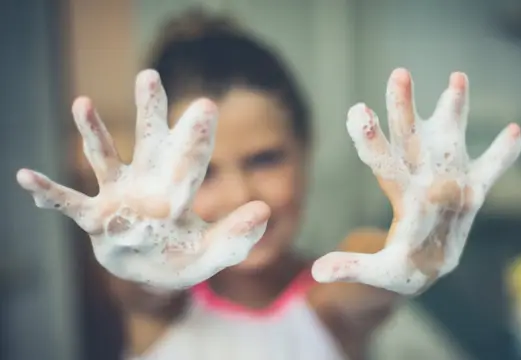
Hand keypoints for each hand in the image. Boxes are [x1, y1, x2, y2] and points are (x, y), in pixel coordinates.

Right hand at [16, 70, 269, 289]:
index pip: (192, 160)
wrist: (152, 273)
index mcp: (180, 190)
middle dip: (150, 111)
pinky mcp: (96, 217)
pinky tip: (26, 177)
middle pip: (150, 142)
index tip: (206, 106)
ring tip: (83, 102)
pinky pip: (70, 203)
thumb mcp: (214, 253)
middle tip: (149, 77)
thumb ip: (237, 236)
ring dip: (93, 133)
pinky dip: (50, 192)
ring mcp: (119, 197)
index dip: (197, 136)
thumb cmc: (183, 258)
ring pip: (106, 158)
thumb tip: (265, 209)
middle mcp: (149, 183)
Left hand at [312, 69, 520, 294]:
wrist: (428, 268)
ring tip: (457, 76)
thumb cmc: (400, 269)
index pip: (382, 162)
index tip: (357, 111)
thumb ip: (352, 266)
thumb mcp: (377, 271)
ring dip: (455, 110)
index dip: (370, 139)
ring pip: (451, 139)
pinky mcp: (473, 193)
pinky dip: (503, 155)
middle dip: (405, 108)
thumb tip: (316, 271)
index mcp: (401, 194)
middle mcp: (422, 178)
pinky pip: (490, 171)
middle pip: (411, 138)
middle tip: (399, 74)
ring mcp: (449, 181)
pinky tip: (514, 131)